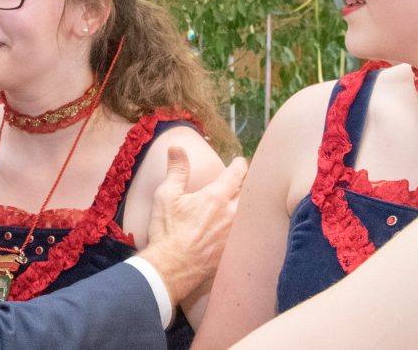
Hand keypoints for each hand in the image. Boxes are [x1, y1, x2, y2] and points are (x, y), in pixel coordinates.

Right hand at [138, 147, 247, 305]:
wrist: (172, 269)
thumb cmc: (167, 232)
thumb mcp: (166, 196)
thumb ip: (176, 170)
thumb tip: (177, 148)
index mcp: (217, 197)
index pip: (237, 173)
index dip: (239, 165)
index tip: (239, 162)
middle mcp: (232, 213)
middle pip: (250, 192)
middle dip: (247, 184)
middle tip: (243, 181)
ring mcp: (236, 233)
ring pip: (251, 213)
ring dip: (248, 205)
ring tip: (244, 202)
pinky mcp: (235, 249)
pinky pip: (248, 232)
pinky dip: (247, 226)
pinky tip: (242, 228)